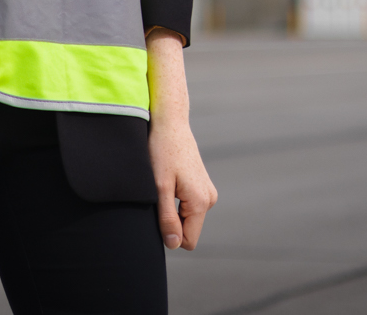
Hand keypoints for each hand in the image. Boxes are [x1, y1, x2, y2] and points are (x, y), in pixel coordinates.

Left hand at [147, 31, 216, 249]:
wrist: (170, 122)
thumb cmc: (161, 151)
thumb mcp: (159, 187)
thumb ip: (166, 218)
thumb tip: (174, 245)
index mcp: (200, 202)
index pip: (188, 241)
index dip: (169, 233)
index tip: (157, 210)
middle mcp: (209, 199)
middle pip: (188, 229)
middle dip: (171, 220)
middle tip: (158, 194)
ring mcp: (207, 190)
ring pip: (187, 217)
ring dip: (172, 208)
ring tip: (163, 183)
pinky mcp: (202, 184)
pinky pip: (188, 205)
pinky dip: (176, 198)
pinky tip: (169, 178)